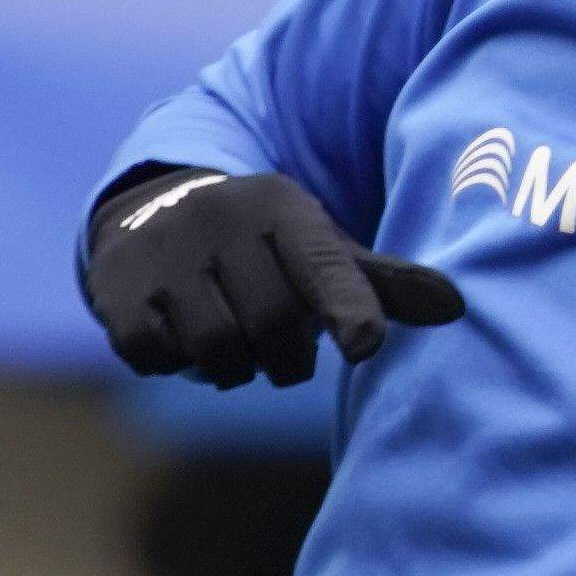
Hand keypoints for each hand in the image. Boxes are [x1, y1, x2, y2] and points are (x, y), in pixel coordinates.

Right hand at [83, 167, 460, 386]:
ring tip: (235, 345)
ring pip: (216, 349)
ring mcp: (165, 253)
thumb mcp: (320, 249)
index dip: (347, 307)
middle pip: (272, 325)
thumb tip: (457, 308)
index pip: (322, 265)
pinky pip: (156, 354)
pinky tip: (182, 339)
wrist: (154, 207)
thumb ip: (380, 284)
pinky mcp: (118, 290)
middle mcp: (221, 220)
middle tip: (281, 354)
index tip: (364, 344)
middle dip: (285, 360)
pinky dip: (175, 363)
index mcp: (283, 209)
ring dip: (234, 368)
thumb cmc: (262, 246)